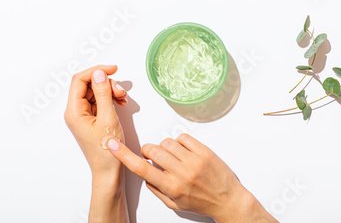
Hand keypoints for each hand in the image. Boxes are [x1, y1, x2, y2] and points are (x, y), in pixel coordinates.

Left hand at [64, 65, 128, 222]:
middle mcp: (75, 112)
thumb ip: (103, 93)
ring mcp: (83, 115)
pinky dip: (110, 98)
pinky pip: (99, 101)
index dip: (96, 71)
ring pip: (95, 92)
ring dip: (110, 90)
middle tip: (121, 91)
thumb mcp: (108, 118)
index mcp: (74, 111)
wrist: (108, 171)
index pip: (80, 80)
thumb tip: (99, 74)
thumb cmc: (107, 151)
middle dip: (106, 83)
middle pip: (88, 85)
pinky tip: (120, 103)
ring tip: (123, 98)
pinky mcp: (92, 119)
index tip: (113, 69)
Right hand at [106, 133, 277, 222]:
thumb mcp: (174, 204)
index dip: (124, 155)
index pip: (141, 168)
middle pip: (153, 150)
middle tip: (154, 157)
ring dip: (165, 148)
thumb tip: (144, 172)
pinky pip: (183, 137)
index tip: (112, 145)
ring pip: (167, 142)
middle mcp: (182, 172)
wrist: (228, 200)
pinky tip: (185, 152)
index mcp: (171, 187)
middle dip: (148, 151)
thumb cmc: (201, 203)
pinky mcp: (205, 151)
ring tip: (175, 158)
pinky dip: (180, 142)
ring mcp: (194, 160)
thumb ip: (156, 189)